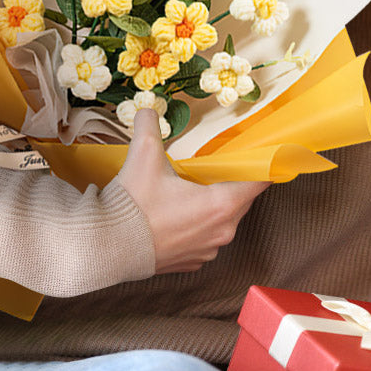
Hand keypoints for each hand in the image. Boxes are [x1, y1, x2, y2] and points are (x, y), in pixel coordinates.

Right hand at [112, 108, 268, 273]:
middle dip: (233, 183)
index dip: (263, 166)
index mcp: (222, 205)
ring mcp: (207, 250)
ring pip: (224, 221)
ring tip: (195, 190)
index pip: (258, 183)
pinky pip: (206, 238)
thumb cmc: (131, 206)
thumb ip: (150, 125)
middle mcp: (222, 231)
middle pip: (242, 200)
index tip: (266, 156)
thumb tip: (148, 107)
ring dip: (215, 206)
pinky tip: (181, 215)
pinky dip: (199, 226)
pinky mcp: (191, 263)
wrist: (104, 249)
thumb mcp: (143, 155)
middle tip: (220, 167)